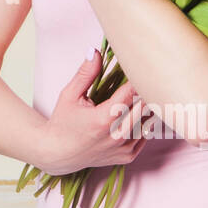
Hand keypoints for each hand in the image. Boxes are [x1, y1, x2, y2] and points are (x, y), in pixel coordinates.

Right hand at [40, 48, 151, 175]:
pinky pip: (146, 136)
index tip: (142, 69)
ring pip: (148, 122)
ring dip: (147, 108)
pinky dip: (144, 124)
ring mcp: (123, 148)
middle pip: (144, 107)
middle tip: (147, 79)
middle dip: (145, 92)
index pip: (131, 94)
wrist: (59, 154)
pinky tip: (138, 113)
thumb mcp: (70, 95)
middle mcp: (116, 136)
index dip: (138, 80)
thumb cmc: (63, 122)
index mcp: (103, 119)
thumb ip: (85, 73)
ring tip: (143, 95)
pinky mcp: (127, 157)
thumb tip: (94, 50)